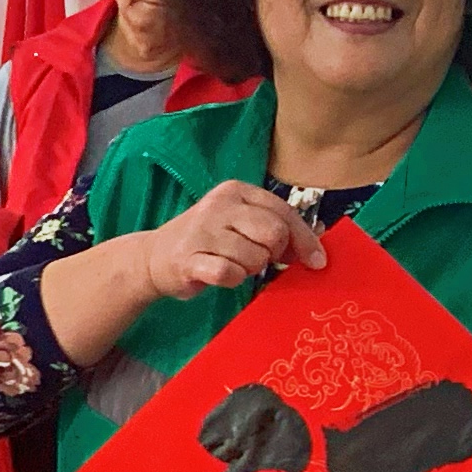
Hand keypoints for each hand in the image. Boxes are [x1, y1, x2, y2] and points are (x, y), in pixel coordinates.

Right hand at [136, 179, 327, 300]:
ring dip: (250, 269)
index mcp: (236, 191)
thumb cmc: (206, 242)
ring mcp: (202, 230)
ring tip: (232, 264)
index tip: (317, 261)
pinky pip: (228, 273)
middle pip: (274, 232)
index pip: (284, 212)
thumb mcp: (240, 225)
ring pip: (254, 257)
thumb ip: (275, 227)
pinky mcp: (188, 258)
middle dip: (274, 253)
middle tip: (259, 259)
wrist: (154, 257)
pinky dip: (231, 280)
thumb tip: (318, 240)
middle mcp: (219, 205)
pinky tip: (220, 275)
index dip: (305, 239)